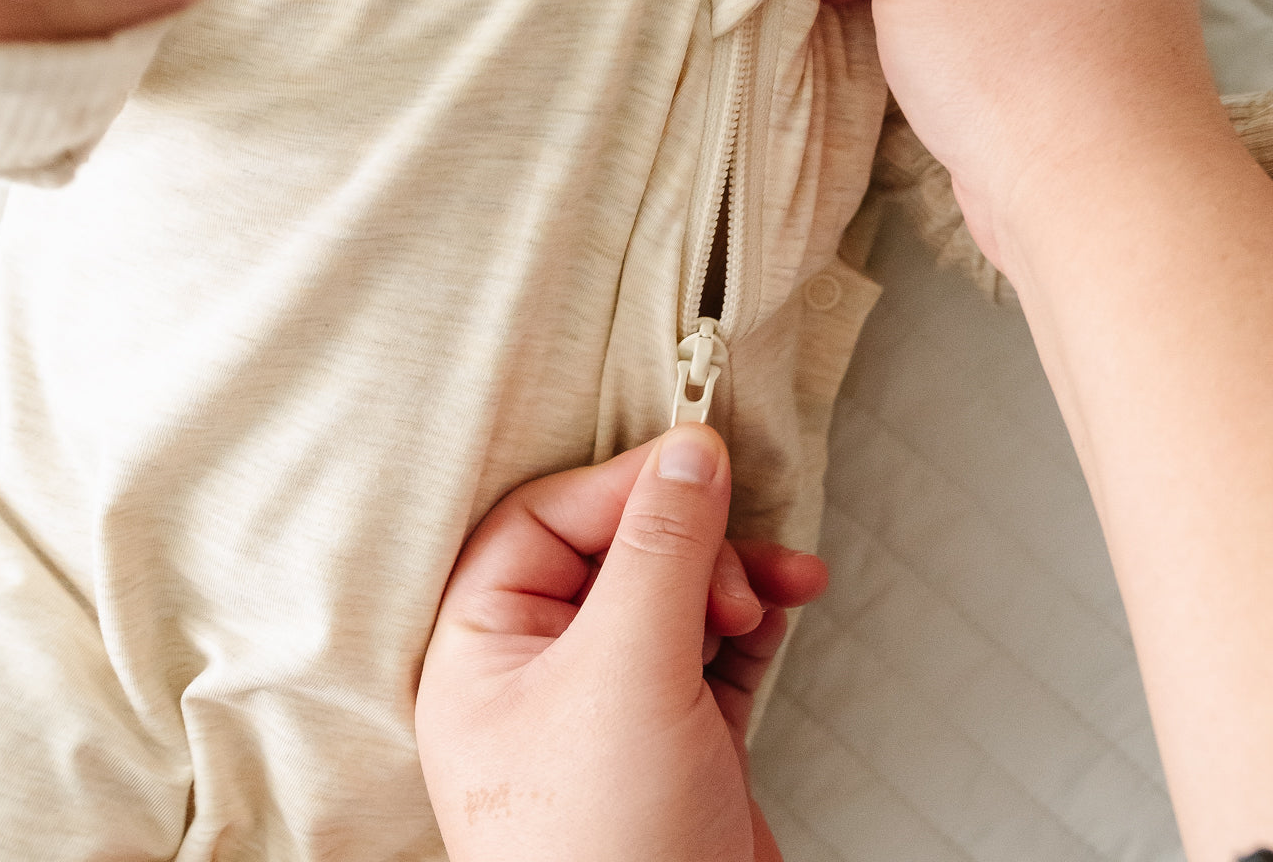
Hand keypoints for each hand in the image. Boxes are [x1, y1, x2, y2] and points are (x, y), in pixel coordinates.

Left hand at [416, 425, 827, 861]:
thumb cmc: (606, 846)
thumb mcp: (628, 671)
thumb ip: (662, 549)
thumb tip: (690, 450)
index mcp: (483, 647)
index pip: (545, 519)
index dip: (622, 485)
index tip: (698, 464)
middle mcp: (541, 668)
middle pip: (617, 550)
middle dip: (690, 539)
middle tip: (736, 554)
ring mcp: (611, 702)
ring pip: (674, 593)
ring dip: (735, 574)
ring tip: (780, 586)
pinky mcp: (675, 733)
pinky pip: (714, 645)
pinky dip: (754, 619)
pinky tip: (788, 606)